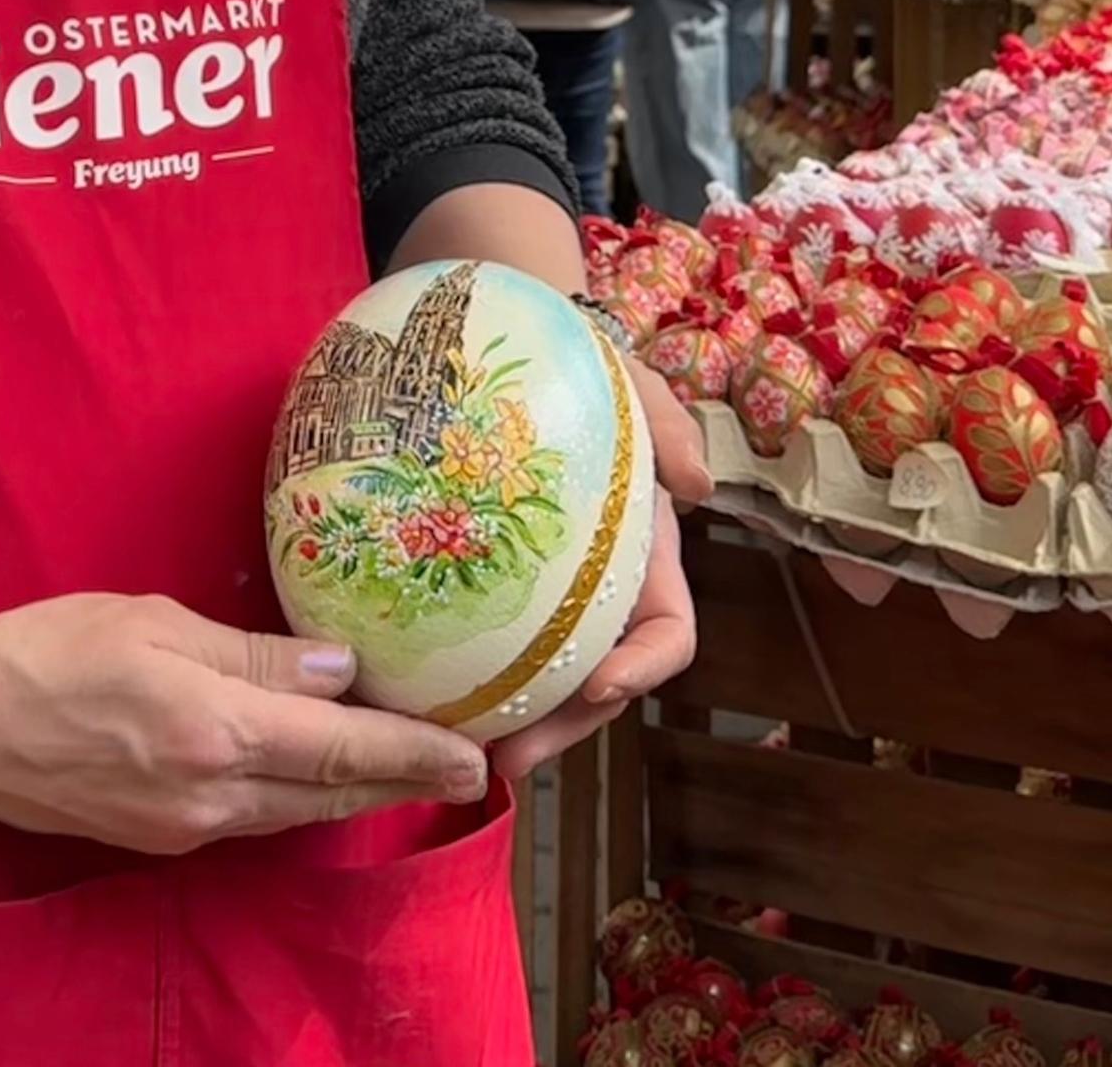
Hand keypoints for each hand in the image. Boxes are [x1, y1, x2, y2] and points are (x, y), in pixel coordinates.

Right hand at [0, 593, 490, 856]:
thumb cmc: (45, 651)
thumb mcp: (153, 623)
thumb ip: (254, 654)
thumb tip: (342, 669)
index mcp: (215, 734)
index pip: (343, 751)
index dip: (417, 755)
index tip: (478, 758)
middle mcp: (210, 795)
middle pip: (332, 794)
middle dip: (403, 780)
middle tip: (469, 765)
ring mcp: (183, 826)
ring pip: (294, 810)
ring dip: (352, 790)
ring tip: (406, 764)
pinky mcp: (157, 835)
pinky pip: (249, 815)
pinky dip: (293, 792)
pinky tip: (307, 766)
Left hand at [490, 349, 706, 782]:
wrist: (518, 352)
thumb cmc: (588, 372)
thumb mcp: (634, 384)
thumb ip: (668, 424)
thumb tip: (697, 482)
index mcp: (646, 559)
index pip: (668, 633)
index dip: (644, 668)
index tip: (602, 685)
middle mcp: (599, 592)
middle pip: (595, 684)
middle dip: (561, 729)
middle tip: (511, 758)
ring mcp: (542, 597)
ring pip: (537, 682)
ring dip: (509, 724)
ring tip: (457, 752)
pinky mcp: (486, 588)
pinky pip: (479, 645)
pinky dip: (459, 678)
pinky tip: (413, 699)